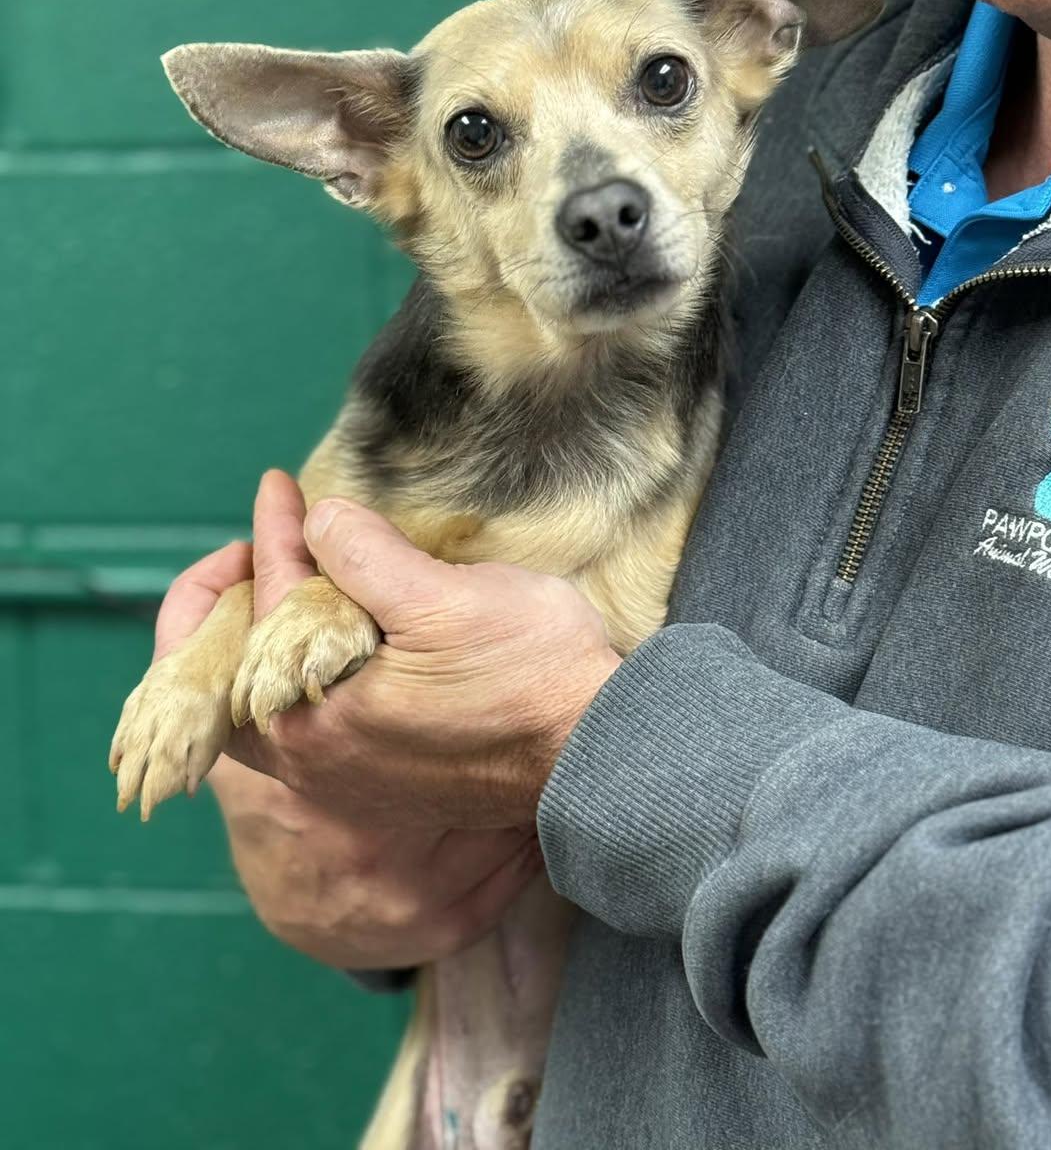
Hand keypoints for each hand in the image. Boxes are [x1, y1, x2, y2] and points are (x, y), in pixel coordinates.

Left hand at [231, 476, 620, 829]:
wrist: (600, 752)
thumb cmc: (527, 674)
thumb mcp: (442, 597)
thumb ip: (364, 555)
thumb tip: (320, 521)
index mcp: (312, 721)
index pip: (271, 607)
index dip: (277, 533)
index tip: (278, 487)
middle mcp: (315, 761)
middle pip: (235, 677)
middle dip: (232, 607)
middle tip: (258, 550)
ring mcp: (347, 778)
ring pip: (267, 706)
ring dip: (265, 645)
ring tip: (282, 592)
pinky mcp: (385, 781)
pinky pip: (311, 725)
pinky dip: (301, 675)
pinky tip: (330, 642)